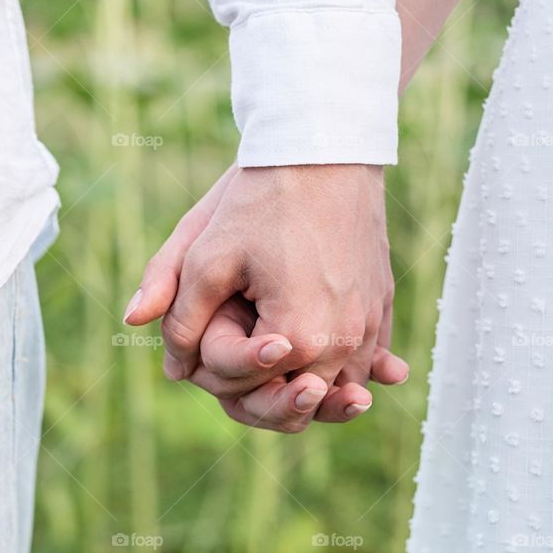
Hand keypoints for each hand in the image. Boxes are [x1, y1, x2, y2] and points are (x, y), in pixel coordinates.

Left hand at [124, 164, 407, 431]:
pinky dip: (343, 365)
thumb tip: (169, 368)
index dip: (221, 376)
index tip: (204, 351)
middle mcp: (345, 341)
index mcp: (299, 337)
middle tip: (239, 370)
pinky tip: (319, 357)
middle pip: (301, 403)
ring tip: (278, 374)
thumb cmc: (261, 200)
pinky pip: (366, 357)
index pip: (254, 392)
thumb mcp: (205, 255)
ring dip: (309, 387)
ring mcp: (371, 324)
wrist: (325, 150)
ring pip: (338, 387)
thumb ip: (181, 315)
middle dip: (268, 393)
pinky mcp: (382, 303)